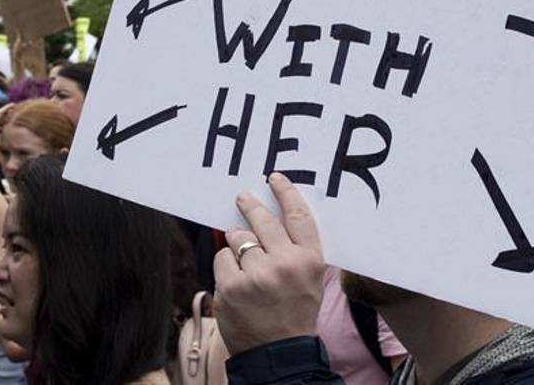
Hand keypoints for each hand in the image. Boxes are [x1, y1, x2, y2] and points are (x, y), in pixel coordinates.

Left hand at [0, 106, 9, 162]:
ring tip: (14, 114)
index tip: (13, 104)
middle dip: (7, 110)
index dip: (6, 108)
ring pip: (1, 120)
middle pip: (0, 115)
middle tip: (15, 107)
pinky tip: (9, 125)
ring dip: (7, 116)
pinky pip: (1, 126)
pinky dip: (6, 123)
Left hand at [213, 174, 324, 354]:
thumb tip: (275, 214)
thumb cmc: (295, 313)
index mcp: (309, 261)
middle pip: (263, 220)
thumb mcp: (311, 280)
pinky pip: (222, 258)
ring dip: (238, 244)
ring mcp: (256, 276)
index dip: (285, 192)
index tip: (275, 178)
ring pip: (238, 238)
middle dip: (250, 205)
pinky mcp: (231, 287)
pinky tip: (236, 280)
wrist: (278, 354)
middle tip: (242, 197)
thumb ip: (297, 249)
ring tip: (246, 261)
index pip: (298, 215)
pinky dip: (226, 265)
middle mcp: (284, 264)